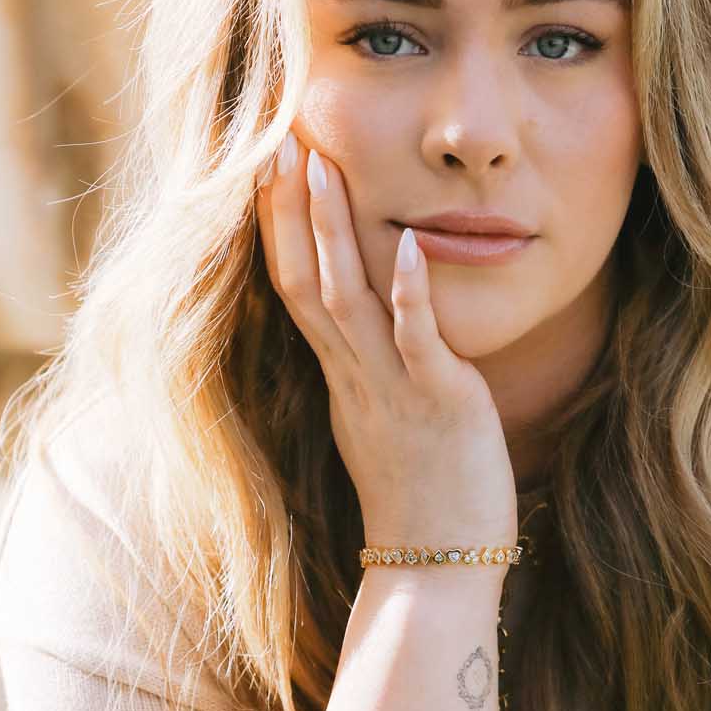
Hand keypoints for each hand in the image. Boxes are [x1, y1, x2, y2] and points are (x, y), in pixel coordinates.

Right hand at [255, 131, 517, 543]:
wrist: (435, 574)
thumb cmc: (423, 502)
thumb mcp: (386, 426)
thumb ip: (376, 377)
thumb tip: (373, 342)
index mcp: (344, 379)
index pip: (297, 288)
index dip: (281, 226)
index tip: (270, 166)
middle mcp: (356, 377)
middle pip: (306, 278)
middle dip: (292, 207)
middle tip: (279, 136)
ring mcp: (392, 390)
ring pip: (347, 297)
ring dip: (334, 229)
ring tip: (323, 162)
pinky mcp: (439, 405)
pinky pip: (417, 341)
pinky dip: (413, 292)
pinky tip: (412, 244)